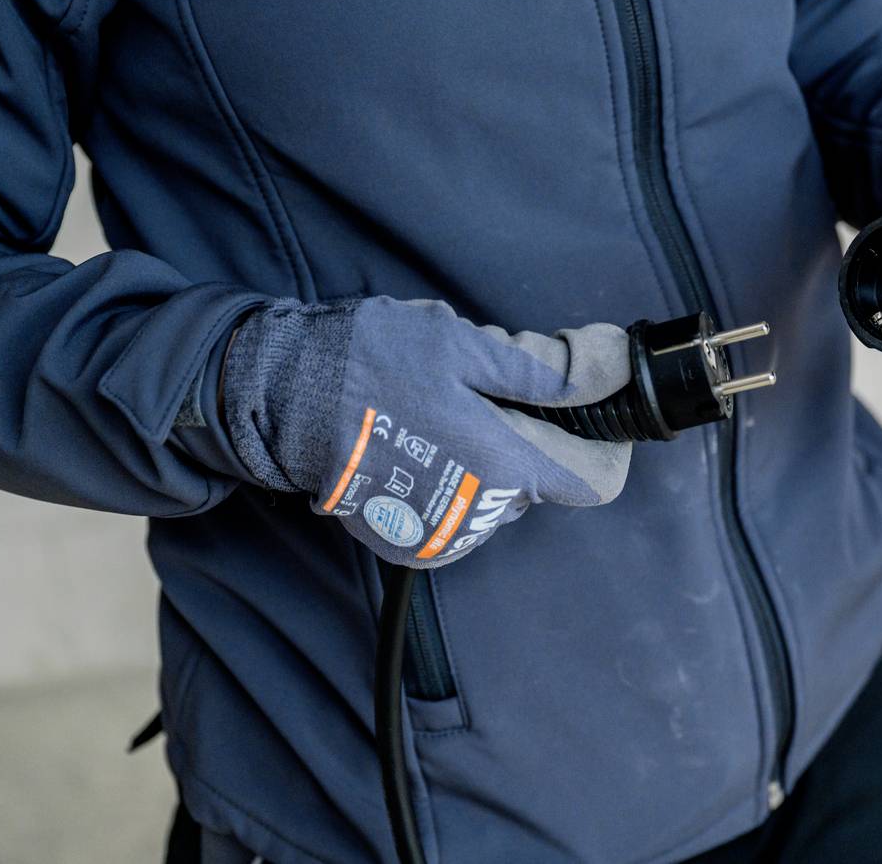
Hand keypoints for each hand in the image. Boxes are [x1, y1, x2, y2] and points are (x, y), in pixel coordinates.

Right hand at [219, 297, 631, 566]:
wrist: (280, 400)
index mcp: (502, 461)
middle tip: (487, 395)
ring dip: (485, 460)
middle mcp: (477, 512)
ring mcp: (438, 532)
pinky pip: (455, 511)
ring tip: (440, 415)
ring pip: (496, 497)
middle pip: (538, 484)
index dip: (600, 448)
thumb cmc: (370, 361)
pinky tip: (416, 442)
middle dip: (527, 441)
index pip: (592, 482)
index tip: (587, 421)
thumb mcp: (459, 344)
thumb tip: (588, 388)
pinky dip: (449, 480)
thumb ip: (532, 375)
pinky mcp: (405, 537)